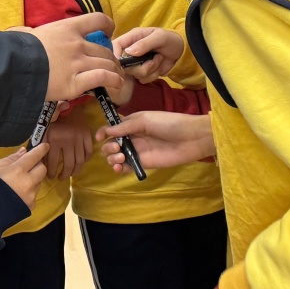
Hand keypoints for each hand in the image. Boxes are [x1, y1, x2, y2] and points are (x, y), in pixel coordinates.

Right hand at [0, 143, 46, 207]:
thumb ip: (11, 158)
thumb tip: (24, 151)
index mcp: (18, 170)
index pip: (35, 156)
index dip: (42, 149)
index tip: (45, 146)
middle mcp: (28, 182)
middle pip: (42, 169)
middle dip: (38, 165)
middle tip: (29, 165)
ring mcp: (31, 195)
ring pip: (39, 181)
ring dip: (34, 178)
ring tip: (20, 181)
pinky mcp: (31, 205)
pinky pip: (35, 193)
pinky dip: (30, 190)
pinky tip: (18, 192)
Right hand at [20, 13, 123, 100]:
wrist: (12, 68)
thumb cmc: (18, 50)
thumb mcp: (31, 34)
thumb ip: (37, 33)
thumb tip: (24, 32)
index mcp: (67, 28)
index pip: (97, 19)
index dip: (107, 26)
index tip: (109, 33)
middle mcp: (77, 44)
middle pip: (105, 49)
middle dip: (112, 58)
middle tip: (111, 66)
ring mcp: (78, 63)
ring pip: (108, 64)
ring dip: (115, 71)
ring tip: (116, 78)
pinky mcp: (76, 83)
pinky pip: (103, 78)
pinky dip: (113, 81)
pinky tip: (115, 85)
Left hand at [42, 114, 94, 180]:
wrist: (69, 104)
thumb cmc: (54, 118)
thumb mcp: (44, 130)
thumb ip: (42, 145)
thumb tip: (39, 161)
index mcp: (55, 140)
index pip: (53, 162)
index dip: (51, 172)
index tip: (50, 177)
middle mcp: (68, 141)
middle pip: (68, 164)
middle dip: (64, 175)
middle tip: (60, 179)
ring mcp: (79, 139)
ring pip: (80, 161)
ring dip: (75, 171)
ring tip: (70, 174)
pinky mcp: (88, 136)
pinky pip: (88, 152)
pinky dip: (86, 160)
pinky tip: (80, 163)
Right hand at [98, 111, 214, 170]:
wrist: (189, 139)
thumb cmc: (169, 124)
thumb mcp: (145, 120)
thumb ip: (125, 126)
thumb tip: (107, 131)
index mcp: (133, 123)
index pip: (112, 128)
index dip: (103, 132)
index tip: (99, 137)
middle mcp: (133, 137)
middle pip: (111, 143)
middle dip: (108, 146)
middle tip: (117, 147)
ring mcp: (138, 151)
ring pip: (116, 156)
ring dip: (112, 157)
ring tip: (120, 157)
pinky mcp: (143, 164)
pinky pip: (126, 167)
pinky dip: (119, 168)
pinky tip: (120, 167)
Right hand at [112, 26, 184, 84]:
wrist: (182, 51)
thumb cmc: (170, 39)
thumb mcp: (160, 37)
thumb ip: (144, 43)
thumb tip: (129, 52)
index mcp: (132, 38)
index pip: (116, 46)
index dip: (115, 55)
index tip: (124, 63)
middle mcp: (131, 51)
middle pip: (124, 65)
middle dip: (141, 66)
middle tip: (153, 59)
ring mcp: (137, 63)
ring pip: (134, 74)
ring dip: (150, 69)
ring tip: (159, 59)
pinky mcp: (143, 73)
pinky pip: (143, 80)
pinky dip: (153, 75)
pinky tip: (159, 67)